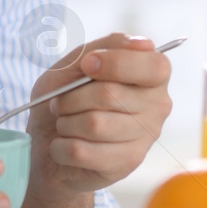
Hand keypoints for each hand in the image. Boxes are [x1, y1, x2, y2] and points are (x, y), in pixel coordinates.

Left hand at [18, 33, 172, 207]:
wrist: (48, 144)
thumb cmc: (65, 98)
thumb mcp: (73, 64)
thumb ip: (103, 48)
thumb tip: (142, 43)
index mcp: (152, 75)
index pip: (154, 65)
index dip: (116, 63)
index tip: (88, 65)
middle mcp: (158, 106)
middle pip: (111, 95)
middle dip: (71, 97)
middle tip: (60, 103)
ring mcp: (145, 138)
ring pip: (94, 124)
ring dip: (65, 123)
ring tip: (64, 124)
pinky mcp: (127, 164)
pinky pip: (82, 151)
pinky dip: (60, 147)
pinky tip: (63, 146)